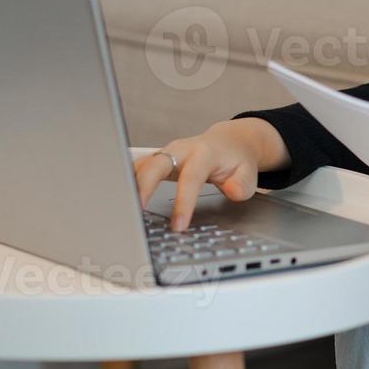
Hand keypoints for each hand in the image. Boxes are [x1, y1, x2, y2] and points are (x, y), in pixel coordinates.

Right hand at [132, 119, 284, 230]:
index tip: (179, 225)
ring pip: (141, 165)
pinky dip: (127, 183)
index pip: (191, 178)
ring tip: (120, 209)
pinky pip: (137, 169)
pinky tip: (120, 200)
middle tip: (135, 212)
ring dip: (128, 185)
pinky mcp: (157, 160)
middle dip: (142, 187)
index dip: (183, 202)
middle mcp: (181, 149)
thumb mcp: (248, 174)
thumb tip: (232, 191)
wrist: (230, 143)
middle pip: (155, 165)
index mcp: (204, 153)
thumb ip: (242, 185)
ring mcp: (166, 153)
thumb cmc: (236, 160)